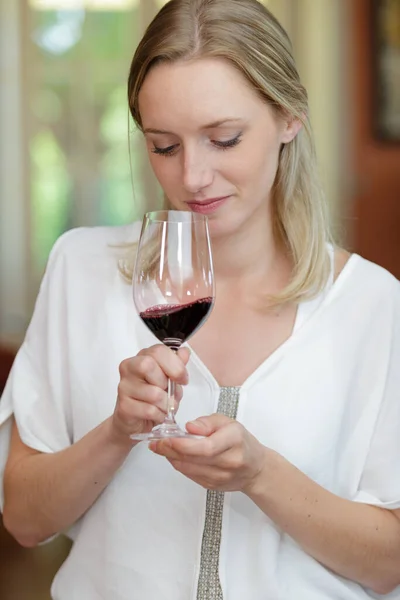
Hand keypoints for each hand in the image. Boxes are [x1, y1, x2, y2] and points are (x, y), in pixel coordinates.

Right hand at [112, 345, 189, 439]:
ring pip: (153, 393)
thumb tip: (184, 352)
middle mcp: (129, 369)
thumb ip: (177, 365)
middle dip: (165, 382)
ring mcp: (124, 387)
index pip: (158, 351)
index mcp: (141, 357)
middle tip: (168, 392)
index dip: (175, 365)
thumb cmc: (154, 398)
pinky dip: (159, 415)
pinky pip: (149, 410)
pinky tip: (157, 415)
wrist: (137, 422)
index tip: (182, 379)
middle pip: (147, 365)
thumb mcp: (170, 380)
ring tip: (164, 406)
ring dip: (166, 403)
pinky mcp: (124, 407)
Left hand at [149, 414, 267, 493]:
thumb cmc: (240, 441)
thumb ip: (208, 422)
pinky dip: (180, 466)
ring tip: (161, 448)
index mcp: (234, 440)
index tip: (167, 438)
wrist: (255, 468)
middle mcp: (230, 461)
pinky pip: (192, 476)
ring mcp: (222, 477)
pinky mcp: (214, 487)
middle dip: (171, 451)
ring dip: (172, 459)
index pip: (206, 447)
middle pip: (195, 459)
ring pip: (190, 470)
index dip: (183, 445)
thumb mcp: (228, 422)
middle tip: (156, 443)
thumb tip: (189, 427)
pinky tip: (174, 457)